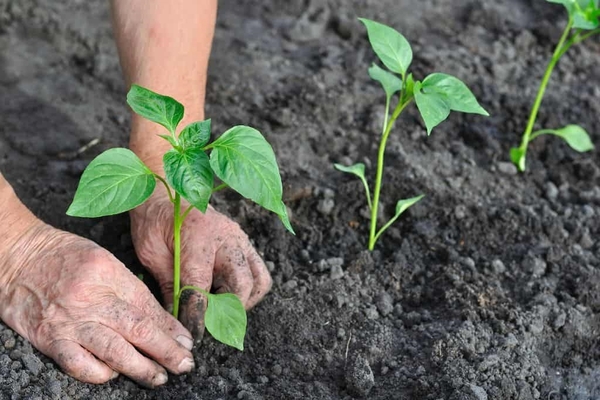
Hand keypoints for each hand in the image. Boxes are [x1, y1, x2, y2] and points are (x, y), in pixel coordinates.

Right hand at [0, 220, 194, 386]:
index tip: (186, 343)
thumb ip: (132, 291)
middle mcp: (91, 298)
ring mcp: (69, 321)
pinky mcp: (49, 339)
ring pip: (114, 352)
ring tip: (159, 377)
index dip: (171, 330)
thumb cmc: (66, 256)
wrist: (18, 256)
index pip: (148, 308)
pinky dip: (100, 374)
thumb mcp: (105, 262)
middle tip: (184, 365)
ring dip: (141, 368)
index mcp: (108, 274)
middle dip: (166, 352)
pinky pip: (80, 365)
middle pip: (138, 330)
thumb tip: (163, 321)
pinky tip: (113, 373)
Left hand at [129, 187, 271, 340]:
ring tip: (220, 308)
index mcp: (198, 238)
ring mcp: (240, 239)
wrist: (166, 192)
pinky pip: (259, 271)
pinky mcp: (245, 243)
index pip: (201, 287)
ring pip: (258, 280)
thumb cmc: (154, 222)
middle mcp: (226, 238)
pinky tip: (226, 293)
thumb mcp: (151, 254)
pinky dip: (249, 289)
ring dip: (243, 301)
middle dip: (225, 311)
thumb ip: (168, 286)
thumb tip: (176, 319)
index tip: (193, 335)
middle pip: (241, 285)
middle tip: (208, 323)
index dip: (197, 316)